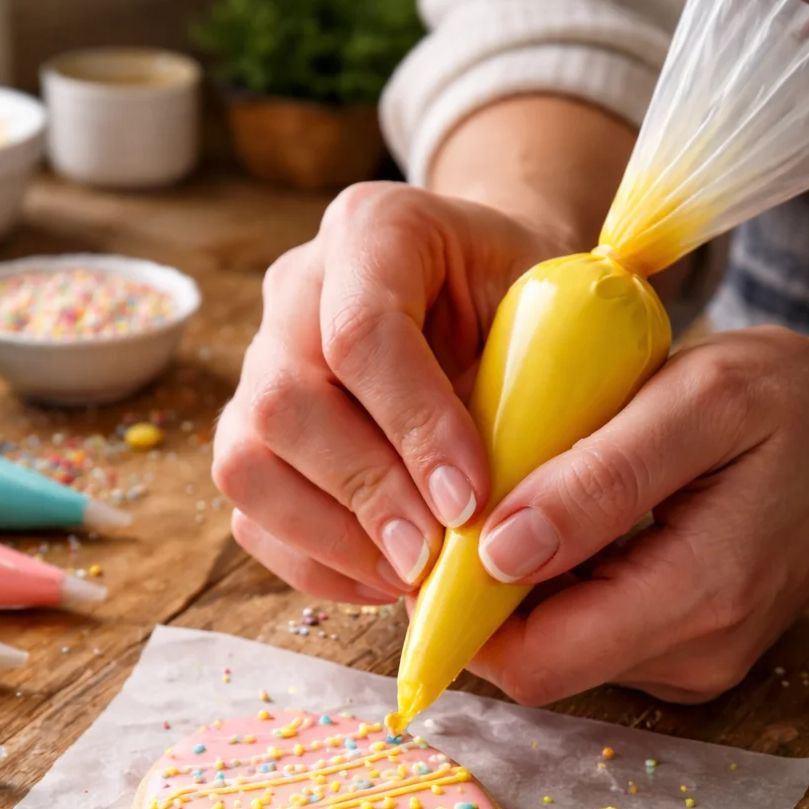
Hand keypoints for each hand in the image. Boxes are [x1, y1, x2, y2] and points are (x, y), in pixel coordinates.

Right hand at [213, 182, 566, 601]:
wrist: (495, 300)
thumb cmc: (535, 312)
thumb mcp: (561, 317)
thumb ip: (545, 388)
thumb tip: (517, 513)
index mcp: (375, 229)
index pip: (361, 331)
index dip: (412, 426)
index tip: (471, 501)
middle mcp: (297, 287)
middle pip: (284, 401)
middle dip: (364, 493)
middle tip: (431, 557)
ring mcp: (261, 361)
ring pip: (247, 462)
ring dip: (329, 537)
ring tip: (408, 574)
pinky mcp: (251, 433)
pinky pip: (251, 514)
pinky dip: (314, 562)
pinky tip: (383, 579)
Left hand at [473, 327, 808, 703]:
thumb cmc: (787, 403)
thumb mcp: (698, 400)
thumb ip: (599, 479)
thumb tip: (499, 551)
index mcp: (699, 598)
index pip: (534, 661)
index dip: (463, 613)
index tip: (436, 539)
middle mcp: (692, 656)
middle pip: (534, 664)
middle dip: (483, 598)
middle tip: (468, 510)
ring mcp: (687, 663)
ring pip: (554, 651)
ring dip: (519, 590)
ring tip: (524, 504)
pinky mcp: (681, 655)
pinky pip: (587, 637)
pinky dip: (557, 588)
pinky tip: (566, 527)